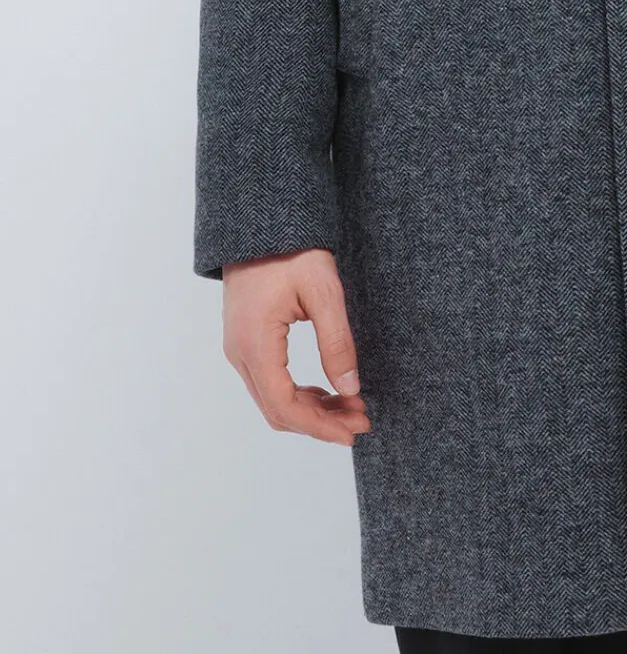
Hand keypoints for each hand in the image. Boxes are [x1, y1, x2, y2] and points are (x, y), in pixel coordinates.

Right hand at [221, 248, 371, 444]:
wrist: (260, 224)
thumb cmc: (292, 250)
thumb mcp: (323, 291)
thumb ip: (337, 342)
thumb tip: (350, 389)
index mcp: (255, 344)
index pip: (285, 406)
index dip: (320, 426)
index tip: (354, 430)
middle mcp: (240, 353)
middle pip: (277, 410)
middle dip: (320, 422)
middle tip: (361, 420)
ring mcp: (239, 348)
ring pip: (272, 398)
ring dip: (311, 409)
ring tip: (350, 407)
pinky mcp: (245, 340)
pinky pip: (269, 381)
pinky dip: (298, 393)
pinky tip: (326, 390)